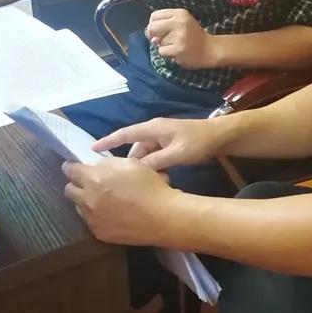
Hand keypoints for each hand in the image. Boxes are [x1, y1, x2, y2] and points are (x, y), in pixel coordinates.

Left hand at [63, 157, 178, 244]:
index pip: (70, 170)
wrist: (163, 217)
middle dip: (76, 184)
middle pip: (69, 190)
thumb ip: (108, 163)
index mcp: (94, 179)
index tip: (74, 166)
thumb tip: (96, 167)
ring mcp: (92, 219)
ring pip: (78, 206)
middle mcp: (88, 199)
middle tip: (89, 183)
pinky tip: (112, 214)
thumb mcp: (131, 163)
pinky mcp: (100, 233)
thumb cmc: (150, 186)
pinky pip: (91, 221)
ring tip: (103, 200)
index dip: (71, 166)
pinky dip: (97, 215)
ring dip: (86, 201)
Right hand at [92, 117, 224, 170]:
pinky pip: (154, 158)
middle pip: (135, 150)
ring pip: (145, 156)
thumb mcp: (177, 153)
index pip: (124, 134)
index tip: (91, 151)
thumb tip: (136, 171)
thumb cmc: (198, 142)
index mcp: (152, 129)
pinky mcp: (168, 145)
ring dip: (147, 169)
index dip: (107, 142)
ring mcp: (161, 138)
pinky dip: (155, 168)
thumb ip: (156, 161)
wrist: (220, 137)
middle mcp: (153, 132)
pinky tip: (163, 179)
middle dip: (134, 166)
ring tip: (156, 182)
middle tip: (135, 182)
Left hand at [145, 8, 216, 68]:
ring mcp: (179, 36)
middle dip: (153, 35)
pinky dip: (167, 54)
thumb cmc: (193, 36)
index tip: (158, 30)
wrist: (210, 49)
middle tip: (160, 40)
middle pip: (152, 27)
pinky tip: (176, 52)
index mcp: (180, 13)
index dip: (153, 24)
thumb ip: (165, 24)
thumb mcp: (181, 22)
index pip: (154, 15)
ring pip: (157, 41)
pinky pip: (161, 51)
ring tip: (176, 45)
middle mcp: (179, 22)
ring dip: (163, 45)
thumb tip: (151, 37)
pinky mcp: (178, 49)